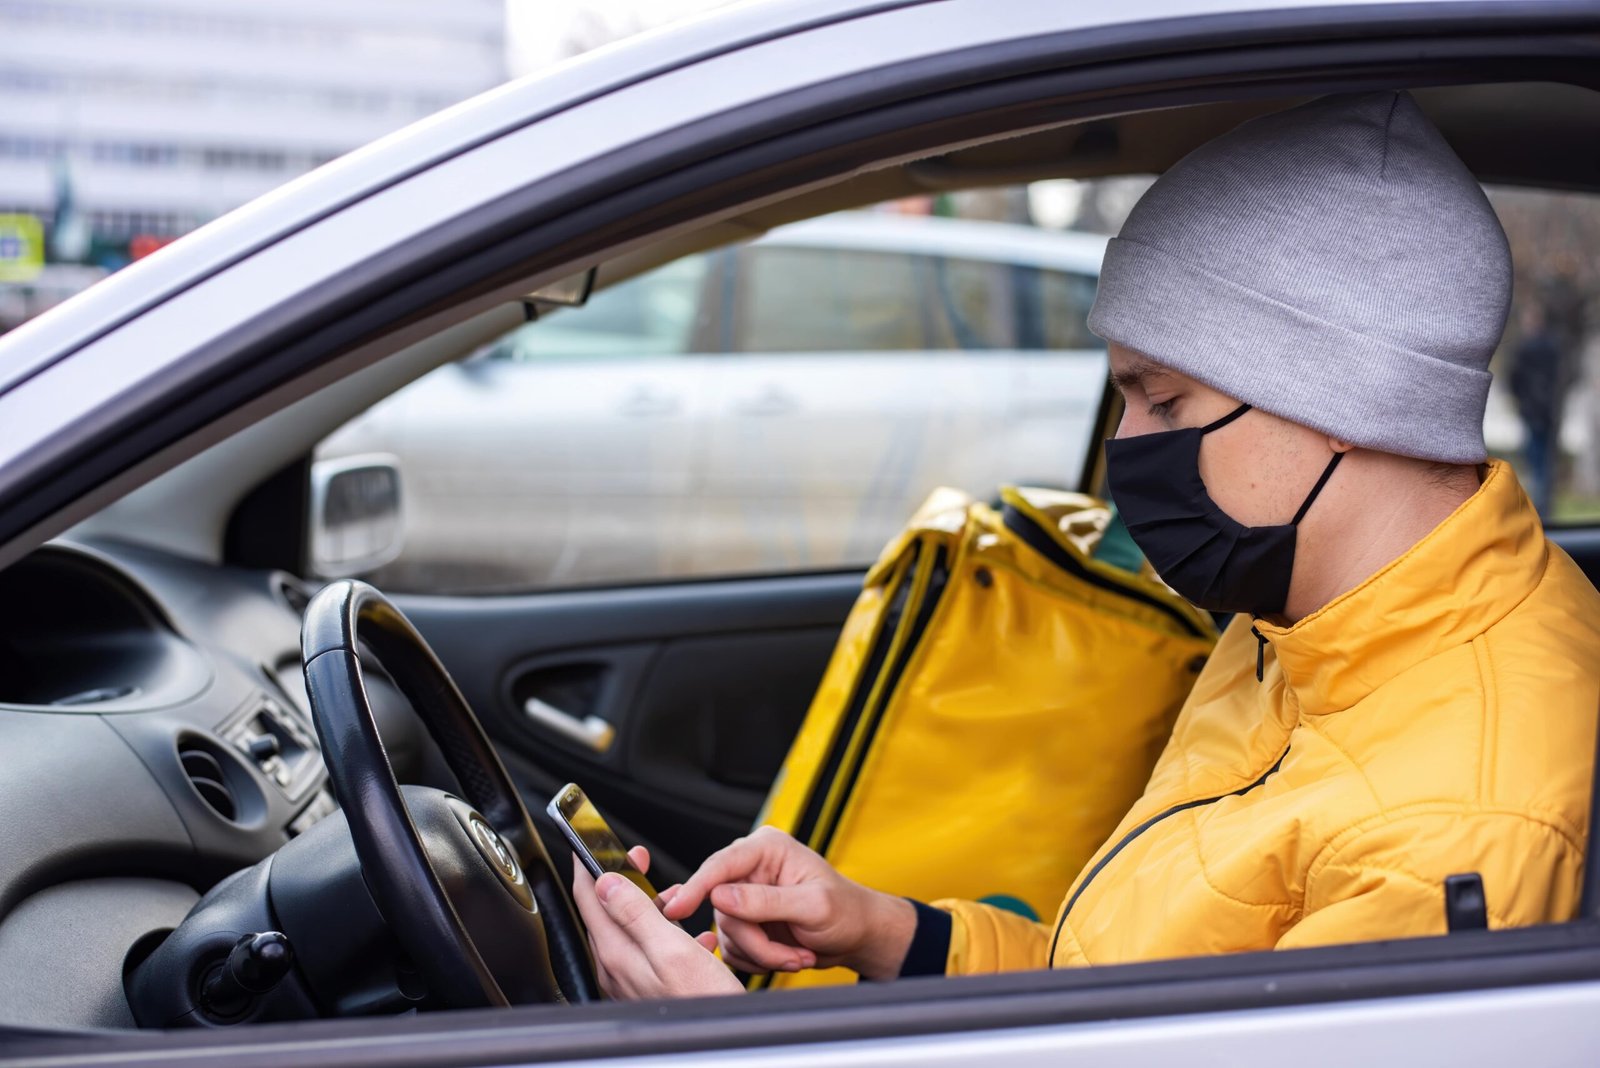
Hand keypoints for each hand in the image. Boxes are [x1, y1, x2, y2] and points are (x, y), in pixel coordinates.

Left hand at [570, 846, 742, 1000]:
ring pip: (630, 929)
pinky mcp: (646, 988)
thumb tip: (606, 883)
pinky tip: (690, 935)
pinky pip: (648, 950)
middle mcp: (617, 968)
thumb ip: (636, 914)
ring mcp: (630, 980)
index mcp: (618, 953)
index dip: (590, 865)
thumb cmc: (702, 1004)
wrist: (718, 1046)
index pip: (589, 898)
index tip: (589, 843)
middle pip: (607, 911)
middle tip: (637, 860)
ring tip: (673, 895)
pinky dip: (666, 932)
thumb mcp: (671, 949)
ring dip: (649, 905)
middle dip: (621, 879)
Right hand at [660, 827, 915, 980]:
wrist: (858, 935)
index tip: (676, 909)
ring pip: (727, 933)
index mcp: (767, 849)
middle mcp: (751, 869)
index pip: (721, 865)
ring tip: (796, 955)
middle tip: (790, 955)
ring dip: (762, 953)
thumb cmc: (846, 911)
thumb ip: (765, 901)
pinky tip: (786, 955)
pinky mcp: (746, 922)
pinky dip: (758, 960)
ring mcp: (746, 897)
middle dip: (756, 940)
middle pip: (722, 907)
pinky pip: (733, 948)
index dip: (696, 887)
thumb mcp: (812, 906)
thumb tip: (719, 895)